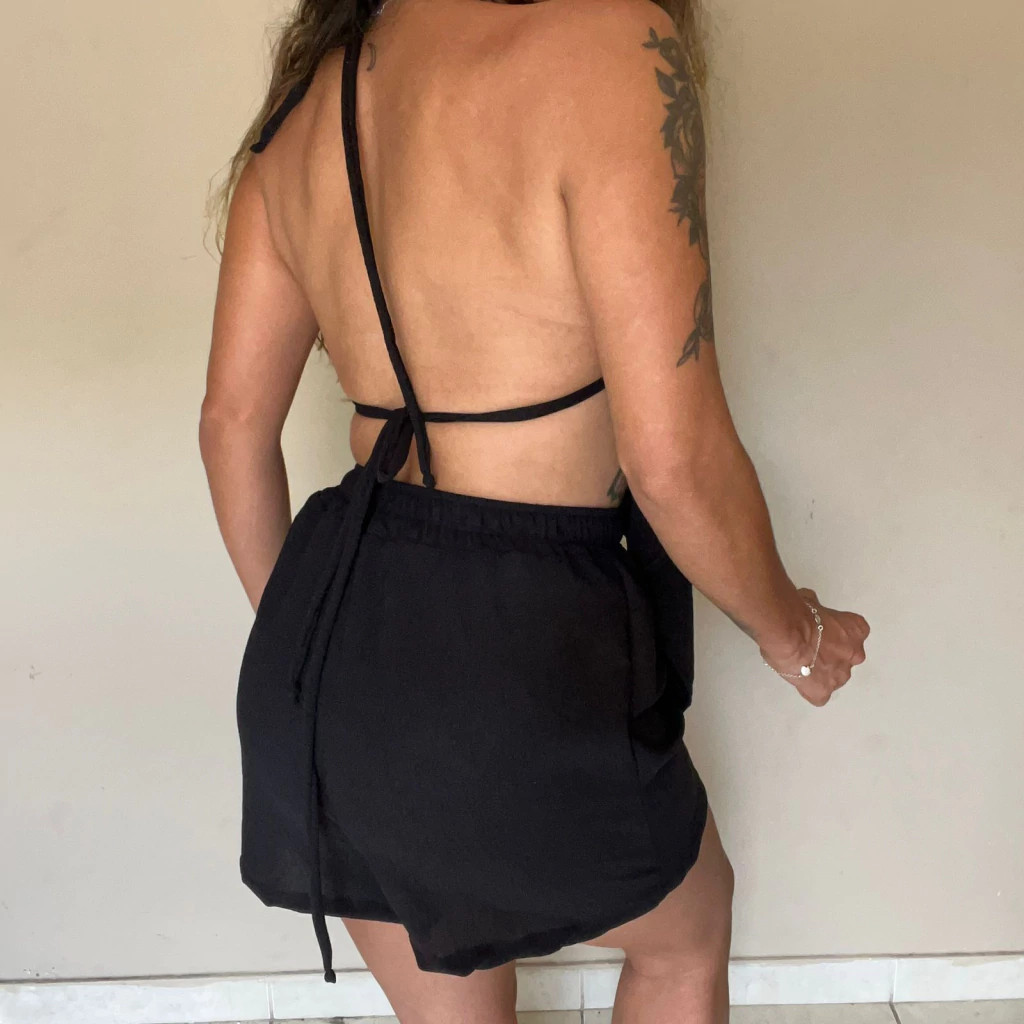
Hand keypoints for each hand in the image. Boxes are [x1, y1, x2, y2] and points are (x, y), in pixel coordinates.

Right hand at [762, 589, 869, 706]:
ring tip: (800, 664)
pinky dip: (810, 690)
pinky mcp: (823, 691)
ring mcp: (840, 675)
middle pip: (845, 659)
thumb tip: (810, 607)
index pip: (852, 636)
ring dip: (821, 673)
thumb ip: (818, 611)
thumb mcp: (813, 603)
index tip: (820, 634)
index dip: (834, 637)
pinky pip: (819, 695)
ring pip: (834, 678)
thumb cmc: (798, 611)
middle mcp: (855, 655)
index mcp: (856, 630)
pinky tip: (799, 681)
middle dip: (830, 656)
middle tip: (809, 649)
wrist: (787, 631)